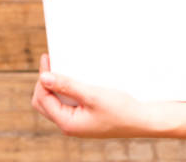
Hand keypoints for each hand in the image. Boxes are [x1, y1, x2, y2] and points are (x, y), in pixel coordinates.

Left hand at [31, 54, 154, 137]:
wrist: (143, 121)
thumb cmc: (121, 110)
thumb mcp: (93, 94)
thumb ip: (67, 86)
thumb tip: (44, 78)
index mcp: (67, 123)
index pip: (42, 99)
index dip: (42, 79)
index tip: (47, 59)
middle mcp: (68, 125)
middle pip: (44, 103)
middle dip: (44, 83)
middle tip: (51, 63)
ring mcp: (76, 123)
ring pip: (55, 103)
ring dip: (55, 86)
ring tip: (61, 68)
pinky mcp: (84, 118)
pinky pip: (67, 104)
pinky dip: (66, 91)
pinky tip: (74, 79)